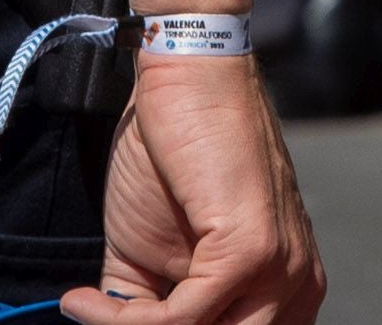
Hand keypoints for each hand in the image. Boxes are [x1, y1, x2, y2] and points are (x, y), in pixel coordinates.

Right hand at [79, 49, 321, 322]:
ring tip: (88, 308)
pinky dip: (124, 320)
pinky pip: (183, 318)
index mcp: (287, 286)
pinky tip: (83, 298)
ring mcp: (281, 266)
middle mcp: (297, 283)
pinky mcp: (251, 249)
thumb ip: (151, 309)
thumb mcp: (156, 258)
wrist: (185, 79)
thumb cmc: (169, 160)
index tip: (112, 321)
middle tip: (101, 317)